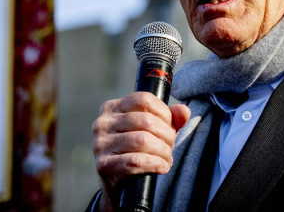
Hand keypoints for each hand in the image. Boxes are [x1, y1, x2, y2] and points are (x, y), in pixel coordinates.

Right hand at [91, 92, 190, 210]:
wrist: (118, 184)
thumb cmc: (136, 151)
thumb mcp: (153, 131)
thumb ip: (170, 118)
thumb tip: (183, 111)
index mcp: (112, 108)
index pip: (143, 99)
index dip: (164, 113)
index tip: (171, 127)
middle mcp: (102, 123)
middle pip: (146, 120)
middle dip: (166, 135)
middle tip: (170, 147)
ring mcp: (100, 144)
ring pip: (143, 140)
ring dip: (163, 151)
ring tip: (167, 158)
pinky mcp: (104, 165)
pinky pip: (137, 160)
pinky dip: (156, 164)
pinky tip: (162, 167)